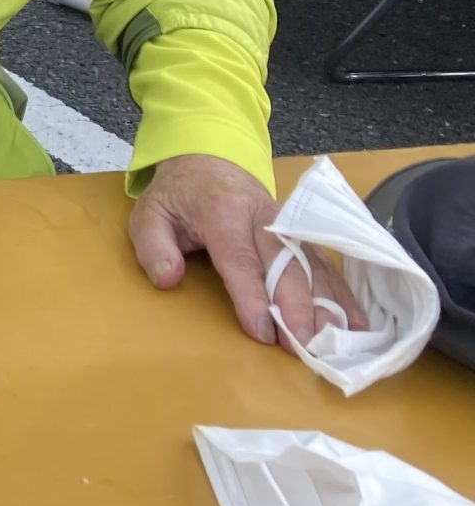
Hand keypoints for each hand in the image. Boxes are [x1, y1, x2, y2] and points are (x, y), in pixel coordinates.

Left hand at [128, 153, 360, 347]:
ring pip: (313, 265)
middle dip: (298, 306)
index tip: (262, 330)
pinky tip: (356, 324)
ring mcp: (288, 226)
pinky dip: (343, 295)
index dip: (252, 295)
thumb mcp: (148, 214)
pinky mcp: (302, 236)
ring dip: (327, 305)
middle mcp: (263, 217)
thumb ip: (153, 246)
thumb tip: (168, 278)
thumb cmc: (178, 196)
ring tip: (336, 342)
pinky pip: (326, 266)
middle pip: (286, 263)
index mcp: (222, 211)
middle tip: (304, 346)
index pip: (239, 257)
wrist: (209, 160)